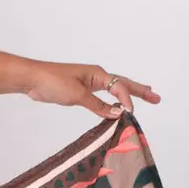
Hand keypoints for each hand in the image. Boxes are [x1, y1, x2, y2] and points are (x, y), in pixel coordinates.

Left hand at [23, 61, 160, 118]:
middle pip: (123, 84)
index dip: (126, 100)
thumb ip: (97, 105)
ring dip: (128, 94)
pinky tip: (115, 106)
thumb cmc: (52, 82)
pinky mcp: (80, 92)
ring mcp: (88, 84)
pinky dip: (112, 102)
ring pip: (114, 89)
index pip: (119, 87)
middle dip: (140, 91)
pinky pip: (101, 97)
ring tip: (145, 96)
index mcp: (97, 74)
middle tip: (156, 98)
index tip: (130, 113)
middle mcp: (96, 77)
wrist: (32, 79)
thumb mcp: (77, 95)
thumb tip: (116, 114)